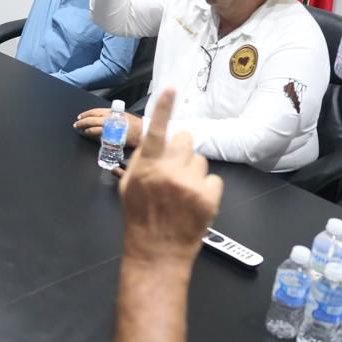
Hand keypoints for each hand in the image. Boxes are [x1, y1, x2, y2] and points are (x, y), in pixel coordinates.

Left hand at [73, 109, 143, 147]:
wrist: (141, 131)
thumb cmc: (133, 123)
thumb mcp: (121, 114)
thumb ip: (111, 116)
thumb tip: (102, 118)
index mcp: (110, 112)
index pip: (94, 111)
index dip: (85, 114)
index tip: (80, 116)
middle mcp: (108, 119)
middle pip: (91, 120)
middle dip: (82, 122)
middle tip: (76, 124)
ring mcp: (108, 128)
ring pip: (93, 128)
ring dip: (86, 129)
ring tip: (82, 130)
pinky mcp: (110, 137)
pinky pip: (99, 136)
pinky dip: (93, 135)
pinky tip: (90, 135)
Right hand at [117, 88, 221, 264]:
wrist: (157, 252)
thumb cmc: (139, 217)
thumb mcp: (128, 186)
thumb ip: (142, 160)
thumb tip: (156, 140)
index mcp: (147, 167)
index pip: (156, 131)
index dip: (164, 108)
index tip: (171, 89)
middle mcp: (169, 172)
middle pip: (185, 140)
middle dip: (180, 150)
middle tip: (173, 168)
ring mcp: (190, 185)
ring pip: (199, 160)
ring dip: (192, 171)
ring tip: (182, 191)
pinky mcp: (208, 197)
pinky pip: (212, 179)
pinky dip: (205, 188)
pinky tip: (194, 202)